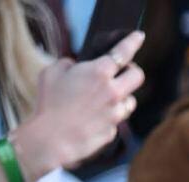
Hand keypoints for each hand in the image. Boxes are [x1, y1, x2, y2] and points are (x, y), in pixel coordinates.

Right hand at [13, 30, 144, 181]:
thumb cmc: (49, 103)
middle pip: (138, 76)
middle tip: (121, 72)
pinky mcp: (112, 132)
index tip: (139, 36)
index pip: (123, 52)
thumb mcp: (52, 72)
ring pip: (131, 101)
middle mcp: (113, 93)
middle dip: (131, 71)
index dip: (133, 42)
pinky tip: (93, 119)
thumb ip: (69, 64)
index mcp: (99, 72)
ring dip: (122, 97)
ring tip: (105, 98)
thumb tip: (77, 67)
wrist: (51, 138)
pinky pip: (116, 121)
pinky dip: (108, 118)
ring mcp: (115, 114)